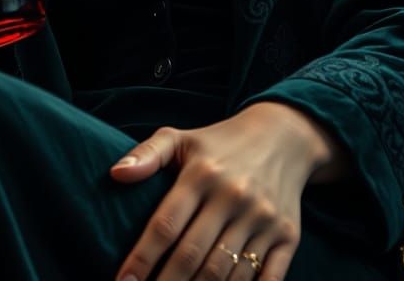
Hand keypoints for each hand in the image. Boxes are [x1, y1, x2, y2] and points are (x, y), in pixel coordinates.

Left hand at [109, 102, 340, 280]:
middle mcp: (233, 195)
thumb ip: (146, 154)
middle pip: (193, 256)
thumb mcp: (180, 138)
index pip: (165, 225)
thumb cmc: (219, 143)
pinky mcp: (288, 236)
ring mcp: (263, 218)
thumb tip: (116, 174)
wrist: (283, 137)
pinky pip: (266, 279)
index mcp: (202, 173)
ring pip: (225, 273)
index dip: (141, 259)